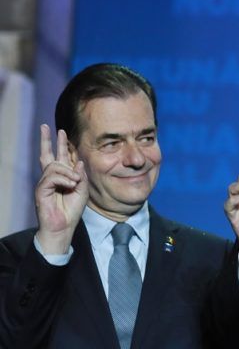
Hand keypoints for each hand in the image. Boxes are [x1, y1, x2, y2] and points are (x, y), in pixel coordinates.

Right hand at [34, 125, 87, 253]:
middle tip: (46, 127)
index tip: (61, 132)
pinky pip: (51, 177)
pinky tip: (70, 185)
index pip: (60, 157)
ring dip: (68, 172)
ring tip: (75, 182)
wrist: (63, 226)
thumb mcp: (82, 191)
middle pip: (47, 154)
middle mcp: (52, 177)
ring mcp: (45, 183)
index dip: (60, 144)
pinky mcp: (41, 190)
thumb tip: (78, 161)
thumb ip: (81, 175)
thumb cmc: (72, 210)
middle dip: (47, 140)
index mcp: (62, 176)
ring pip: (54, 166)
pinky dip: (64, 180)